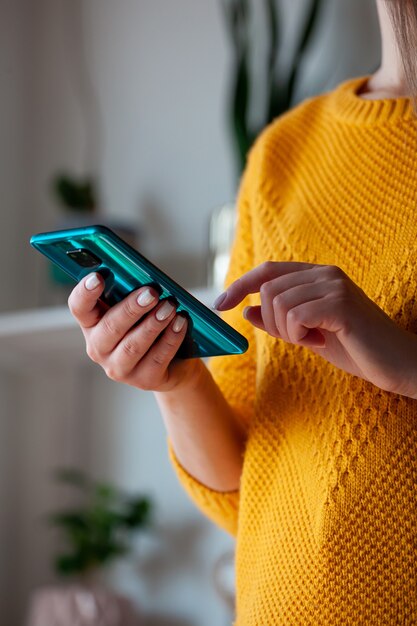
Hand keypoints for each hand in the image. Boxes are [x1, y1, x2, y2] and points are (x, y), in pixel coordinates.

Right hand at [68, 273, 202, 392]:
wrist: (174, 363)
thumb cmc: (150, 325)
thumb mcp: (138, 309)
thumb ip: (134, 294)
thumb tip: (147, 280)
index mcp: (92, 323)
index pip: (79, 307)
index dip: (85, 293)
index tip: (97, 277)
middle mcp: (99, 348)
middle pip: (109, 327)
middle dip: (131, 308)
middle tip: (151, 293)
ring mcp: (119, 368)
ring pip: (133, 346)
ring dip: (153, 324)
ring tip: (170, 307)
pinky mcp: (143, 380)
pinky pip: (157, 358)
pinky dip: (170, 339)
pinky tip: (180, 323)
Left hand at [214, 261, 416, 397]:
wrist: (395, 363)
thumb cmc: (354, 348)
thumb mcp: (307, 333)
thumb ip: (280, 319)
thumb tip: (247, 310)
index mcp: (317, 275)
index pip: (267, 271)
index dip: (239, 285)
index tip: (219, 305)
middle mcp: (325, 273)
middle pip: (268, 291)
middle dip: (272, 322)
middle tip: (300, 338)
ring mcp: (333, 285)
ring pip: (278, 304)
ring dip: (288, 332)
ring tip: (316, 339)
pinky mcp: (339, 303)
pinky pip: (294, 317)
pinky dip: (299, 336)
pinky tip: (322, 341)